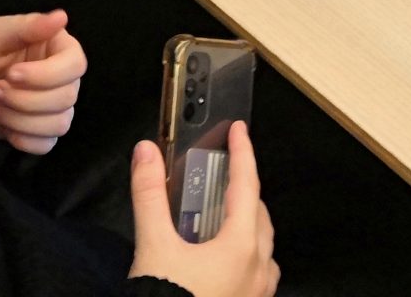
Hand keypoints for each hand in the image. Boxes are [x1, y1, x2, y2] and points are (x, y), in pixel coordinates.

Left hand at [0, 9, 84, 153]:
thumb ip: (29, 26)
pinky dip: (23, 139)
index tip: (12, 73)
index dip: (47, 75)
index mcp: (57, 49)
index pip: (75, 65)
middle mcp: (62, 78)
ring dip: (21, 119)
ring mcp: (52, 107)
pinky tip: (3, 125)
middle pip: (67, 98)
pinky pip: (46, 145)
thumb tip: (62, 17)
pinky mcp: (38, 131)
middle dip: (25, 99)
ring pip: (59, 124)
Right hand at [130, 123, 277, 296]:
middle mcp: (257, 269)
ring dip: (250, 227)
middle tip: (225, 176)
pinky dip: (248, 258)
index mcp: (239, 247)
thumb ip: (150, 195)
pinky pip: (259, 276)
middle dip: (245, 192)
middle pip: (259, 217)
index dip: (243, 153)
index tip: (239, 129)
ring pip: (264, 249)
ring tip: (226, 218)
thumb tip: (146, 152)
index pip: (246, 186)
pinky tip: (228, 262)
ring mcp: (256, 295)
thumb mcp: (153, 245)